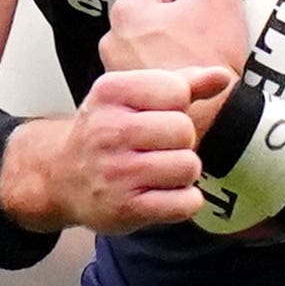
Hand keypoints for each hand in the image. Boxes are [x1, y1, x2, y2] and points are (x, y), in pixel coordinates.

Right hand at [2, 65, 233, 233]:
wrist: (61, 177)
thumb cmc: (107, 132)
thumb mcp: (133, 97)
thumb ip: (182, 83)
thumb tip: (223, 77)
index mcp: (111, 92)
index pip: (177, 91)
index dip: (178, 106)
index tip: (157, 115)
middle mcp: (108, 130)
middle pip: (185, 130)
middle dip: (181, 141)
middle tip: (159, 148)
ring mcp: (116, 172)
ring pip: (188, 166)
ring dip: (183, 172)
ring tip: (160, 171)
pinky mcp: (125, 208)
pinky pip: (185, 203)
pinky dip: (184, 201)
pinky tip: (162, 194)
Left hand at [100, 0, 249, 79]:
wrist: (206, 126)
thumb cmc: (206, 63)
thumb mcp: (220, 0)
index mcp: (130, 9)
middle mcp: (114, 37)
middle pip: (165, 5)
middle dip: (190, 8)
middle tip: (218, 20)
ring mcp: (120, 67)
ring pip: (160, 36)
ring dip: (182, 37)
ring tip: (210, 48)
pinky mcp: (133, 91)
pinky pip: (157, 64)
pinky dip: (174, 63)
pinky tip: (196, 70)